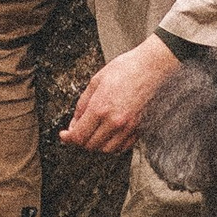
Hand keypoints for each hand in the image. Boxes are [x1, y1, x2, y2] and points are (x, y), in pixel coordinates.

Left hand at [62, 34, 179, 154]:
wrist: (152, 66)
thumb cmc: (126, 69)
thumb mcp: (96, 81)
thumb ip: (82, 104)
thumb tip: (75, 122)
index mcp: (100, 108)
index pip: (79, 136)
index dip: (68, 138)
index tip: (64, 135)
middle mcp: (114, 121)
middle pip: (91, 146)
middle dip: (80, 141)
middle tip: (77, 132)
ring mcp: (129, 127)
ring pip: (107, 150)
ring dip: (97, 145)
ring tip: (93, 134)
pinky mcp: (139, 128)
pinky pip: (123, 147)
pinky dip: (113, 145)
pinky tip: (109, 135)